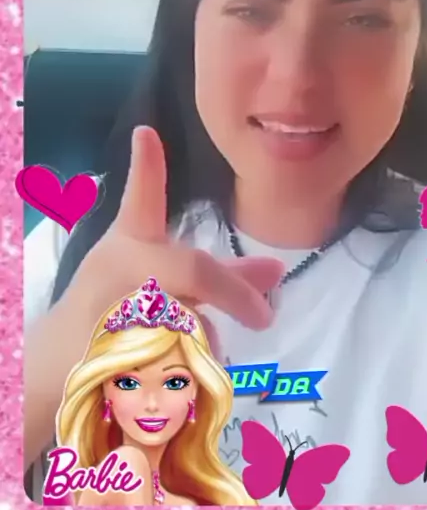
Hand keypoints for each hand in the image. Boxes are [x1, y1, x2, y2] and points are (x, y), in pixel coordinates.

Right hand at [70, 126, 283, 349]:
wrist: (64, 361)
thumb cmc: (119, 306)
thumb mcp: (165, 281)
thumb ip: (223, 275)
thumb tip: (278, 271)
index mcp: (131, 244)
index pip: (141, 199)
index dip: (146, 166)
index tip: (146, 132)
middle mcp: (124, 269)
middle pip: (192, 269)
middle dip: (233, 290)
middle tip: (264, 316)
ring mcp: (115, 310)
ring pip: (190, 323)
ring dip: (205, 342)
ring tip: (192, 354)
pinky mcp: (113, 353)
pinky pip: (176, 363)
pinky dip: (188, 371)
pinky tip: (174, 377)